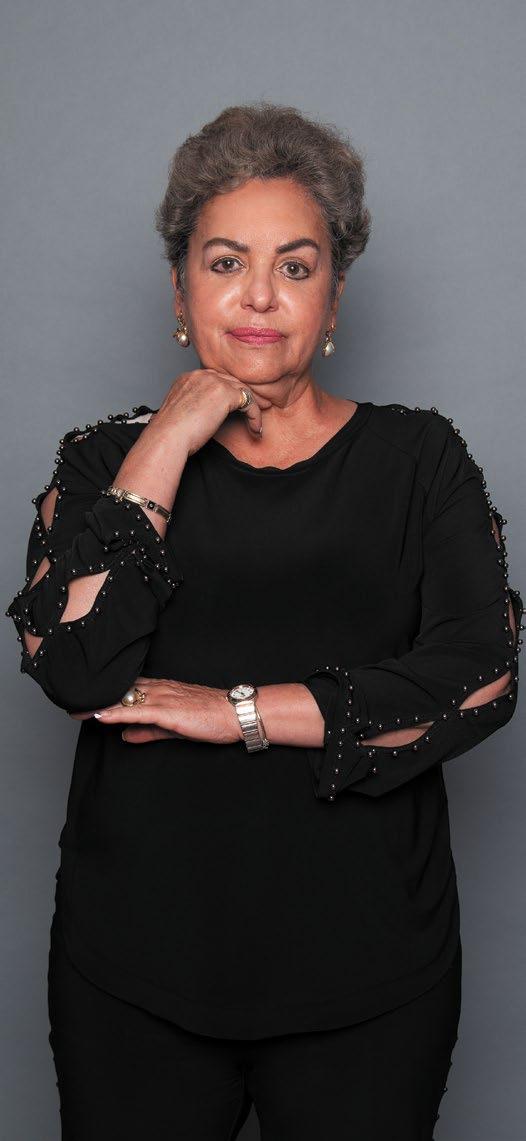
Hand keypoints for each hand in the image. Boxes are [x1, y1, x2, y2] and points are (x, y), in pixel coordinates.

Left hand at [68, 677, 242, 744]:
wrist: (234, 714)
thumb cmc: (210, 717)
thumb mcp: (173, 726)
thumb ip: (148, 731)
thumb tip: (125, 736)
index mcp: (161, 689)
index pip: (127, 687)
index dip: (105, 693)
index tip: (84, 699)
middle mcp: (159, 689)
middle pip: (120, 691)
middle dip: (96, 697)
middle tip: (71, 702)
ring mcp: (163, 698)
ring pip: (124, 700)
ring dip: (99, 705)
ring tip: (76, 710)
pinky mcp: (168, 711)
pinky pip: (137, 712)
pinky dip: (117, 714)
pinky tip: (101, 716)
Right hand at [144, 367, 272, 458]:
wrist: (168, 436)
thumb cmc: (170, 432)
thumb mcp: (181, 413)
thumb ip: (194, 406)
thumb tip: (207, 415)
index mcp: (188, 378)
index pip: (216, 380)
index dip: (229, 394)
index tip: (236, 408)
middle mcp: (201, 375)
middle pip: (231, 382)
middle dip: (243, 397)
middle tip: (253, 413)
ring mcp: (214, 382)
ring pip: (242, 390)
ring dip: (251, 409)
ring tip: (255, 425)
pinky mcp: (225, 393)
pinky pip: (249, 402)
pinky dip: (255, 416)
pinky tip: (255, 430)